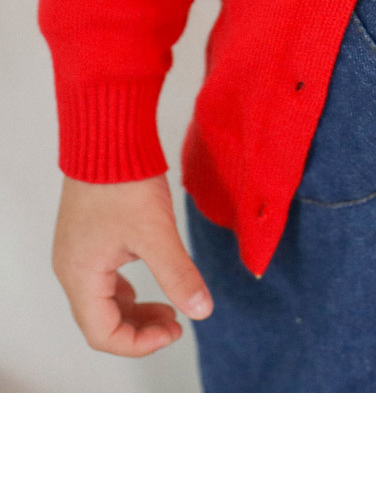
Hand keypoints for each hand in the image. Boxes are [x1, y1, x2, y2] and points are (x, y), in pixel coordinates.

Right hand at [52, 174, 212, 356]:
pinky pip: (104, 278)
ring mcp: (78, 252)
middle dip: (140, 329)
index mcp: (81, 275)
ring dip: (135, 310)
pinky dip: (128, 289)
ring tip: (170, 307)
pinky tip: (155, 280)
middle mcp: (72, 269)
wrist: (107, 134)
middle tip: (177, 322)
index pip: (102, 334)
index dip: (139, 343)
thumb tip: (202, 310)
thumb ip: (178, 274)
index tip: (175, 330)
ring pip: (103, 300)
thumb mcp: (156, 232)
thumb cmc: (123, 180)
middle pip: (101, 321)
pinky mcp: (89, 236)